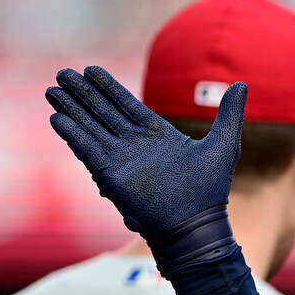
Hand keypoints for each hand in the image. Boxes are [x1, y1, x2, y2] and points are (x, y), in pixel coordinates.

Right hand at [46, 66, 246, 271]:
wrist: (196, 224)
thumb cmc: (211, 189)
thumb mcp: (224, 144)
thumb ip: (229, 113)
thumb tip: (242, 85)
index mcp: (158, 135)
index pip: (127, 104)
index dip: (108, 87)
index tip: (91, 70)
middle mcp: (135, 145)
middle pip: (103, 112)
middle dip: (83, 93)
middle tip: (62, 73)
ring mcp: (121, 159)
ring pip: (90, 127)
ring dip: (71, 108)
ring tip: (52, 89)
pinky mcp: (110, 175)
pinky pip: (86, 149)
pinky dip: (72, 134)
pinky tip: (57, 118)